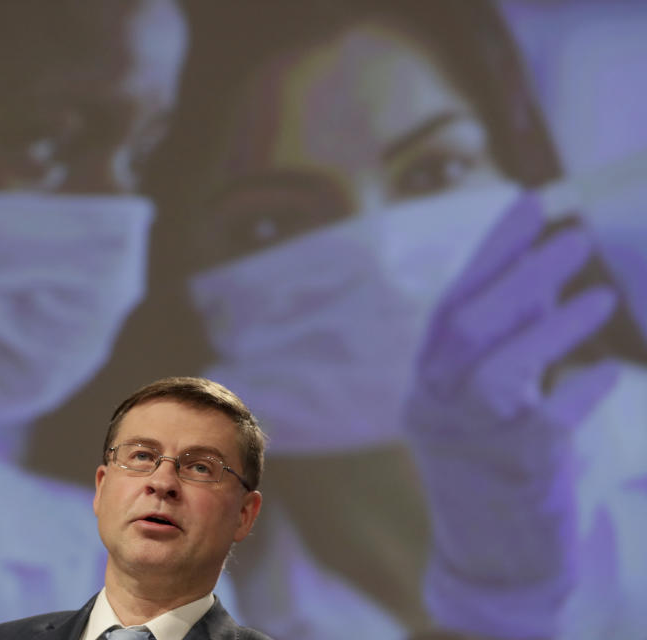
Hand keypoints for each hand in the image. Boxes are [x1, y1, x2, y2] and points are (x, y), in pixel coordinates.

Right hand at [404, 193, 620, 638]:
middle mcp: (438, 406)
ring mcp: (473, 442)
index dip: (490, 252)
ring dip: (550, 328)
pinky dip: (581, 390)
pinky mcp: (518, 474)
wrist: (491, 557)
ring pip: (498, 373)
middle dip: (519, 276)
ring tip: (600, 297)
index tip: (530, 203)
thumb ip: (508, 336)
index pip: (452, 304)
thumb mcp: (487, 396)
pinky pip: (549, 424)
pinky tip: (607, 371)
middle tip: (574, 239)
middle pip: (466, 328)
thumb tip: (542, 267)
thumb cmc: (493, 462)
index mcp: (428, 382)